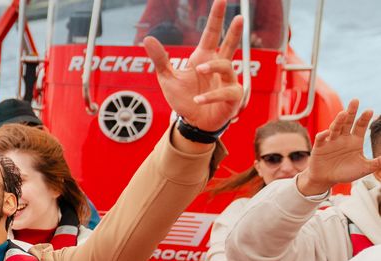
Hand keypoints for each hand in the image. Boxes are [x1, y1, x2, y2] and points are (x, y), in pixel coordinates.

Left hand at [144, 0, 242, 131]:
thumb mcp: (167, 78)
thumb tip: (147, 38)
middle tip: (240, 16)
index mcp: (204, 57)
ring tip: (199, 70)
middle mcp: (218, 67)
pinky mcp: (232, 98)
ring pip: (226, 67)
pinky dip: (210, 95)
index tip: (221, 0)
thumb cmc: (184, 98)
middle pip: (230, 45)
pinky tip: (198, 99)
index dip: (216, 18)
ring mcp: (228, 81)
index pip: (212, 34)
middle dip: (235, 31)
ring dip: (213, 67)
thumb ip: (160, 58)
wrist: (193, 122)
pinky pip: (225, 93)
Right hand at [297, 99, 379, 194]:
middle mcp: (343, 138)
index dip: (364, 119)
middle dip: (351, 112)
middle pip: (348, 122)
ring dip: (338, 121)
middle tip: (355, 100)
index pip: (361, 126)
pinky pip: (321, 140)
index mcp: (355, 141)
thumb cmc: (345, 173)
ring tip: (343, 113)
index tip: (370, 111)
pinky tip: (327, 133)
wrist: (326, 179)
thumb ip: (376, 163)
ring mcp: (331, 141)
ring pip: (335, 128)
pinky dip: (323, 136)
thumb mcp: (364, 168)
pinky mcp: (319, 147)